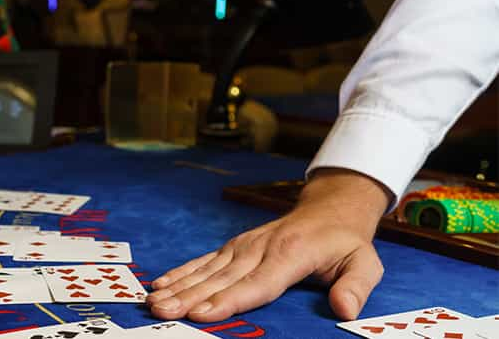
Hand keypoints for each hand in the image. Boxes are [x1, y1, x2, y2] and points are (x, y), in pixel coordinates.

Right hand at [147, 169, 390, 322]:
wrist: (329, 209)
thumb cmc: (346, 243)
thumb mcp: (366, 263)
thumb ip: (355, 286)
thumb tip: (344, 310)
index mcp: (290, 254)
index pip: (257, 283)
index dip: (228, 300)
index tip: (203, 313)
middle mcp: (260, 248)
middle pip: (222, 279)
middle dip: (190, 297)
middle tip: (163, 312)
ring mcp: (243, 246)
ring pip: (207, 270)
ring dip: (179, 287)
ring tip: (155, 302)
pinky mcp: (234, 247)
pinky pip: (204, 262)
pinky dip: (181, 273)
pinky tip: (161, 284)